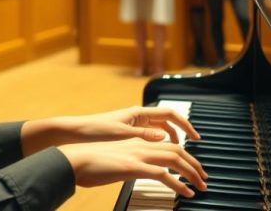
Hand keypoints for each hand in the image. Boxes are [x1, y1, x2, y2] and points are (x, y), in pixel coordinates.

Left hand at [52, 106, 201, 144]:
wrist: (74, 134)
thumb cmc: (94, 130)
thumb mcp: (121, 134)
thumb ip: (143, 136)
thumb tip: (164, 138)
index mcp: (139, 113)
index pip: (170, 115)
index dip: (185, 125)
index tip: (195, 137)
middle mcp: (138, 117)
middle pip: (168, 123)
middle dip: (182, 133)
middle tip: (192, 147)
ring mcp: (134, 126)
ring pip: (160, 131)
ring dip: (172, 140)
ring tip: (179, 154)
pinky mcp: (128, 136)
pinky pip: (150, 139)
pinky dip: (159, 145)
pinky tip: (160, 156)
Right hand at [59, 139, 207, 197]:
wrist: (74, 160)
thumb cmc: (90, 161)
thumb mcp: (115, 157)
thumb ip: (131, 158)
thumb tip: (142, 166)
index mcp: (137, 141)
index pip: (168, 143)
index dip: (184, 153)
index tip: (192, 165)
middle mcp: (140, 144)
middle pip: (177, 149)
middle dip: (194, 163)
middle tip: (204, 177)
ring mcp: (138, 154)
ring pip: (175, 159)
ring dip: (192, 172)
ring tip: (201, 185)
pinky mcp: (134, 167)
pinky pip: (164, 175)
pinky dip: (179, 184)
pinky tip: (187, 193)